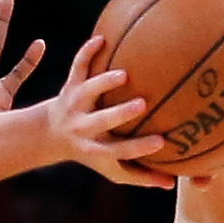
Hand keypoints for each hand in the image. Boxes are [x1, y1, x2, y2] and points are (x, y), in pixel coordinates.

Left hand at [39, 37, 172, 187]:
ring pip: (87, 91)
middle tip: (142, 104)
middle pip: (100, 122)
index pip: (119, 151)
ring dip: (103, 82)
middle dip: (119, 115)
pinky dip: (87, 52)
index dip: (138, 149)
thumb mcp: (113, 167)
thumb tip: (172, 184)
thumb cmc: (94, 150)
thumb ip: (142, 175)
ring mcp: (76, 105)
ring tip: (125, 75)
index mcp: (96, 148)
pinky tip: (102, 38)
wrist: (51, 134)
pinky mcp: (70, 85)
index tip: (161, 142)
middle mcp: (83, 128)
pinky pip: (78, 66)